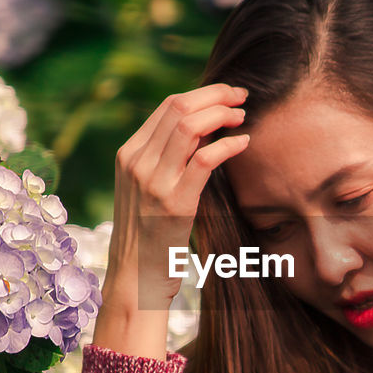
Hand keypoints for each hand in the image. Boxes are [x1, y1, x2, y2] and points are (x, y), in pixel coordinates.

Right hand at [94, 83, 249, 354]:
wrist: (135, 279)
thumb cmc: (149, 235)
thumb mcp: (147, 189)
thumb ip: (166, 158)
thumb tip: (204, 128)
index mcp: (129, 154)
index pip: (168, 106)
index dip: (203, 94)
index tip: (228, 95)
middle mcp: (137, 162)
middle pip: (179, 107)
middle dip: (216, 96)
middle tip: (242, 97)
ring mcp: (153, 182)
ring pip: (190, 126)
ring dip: (222, 115)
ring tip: (242, 118)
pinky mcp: (174, 204)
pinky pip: (204, 160)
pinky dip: (227, 146)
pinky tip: (243, 144)